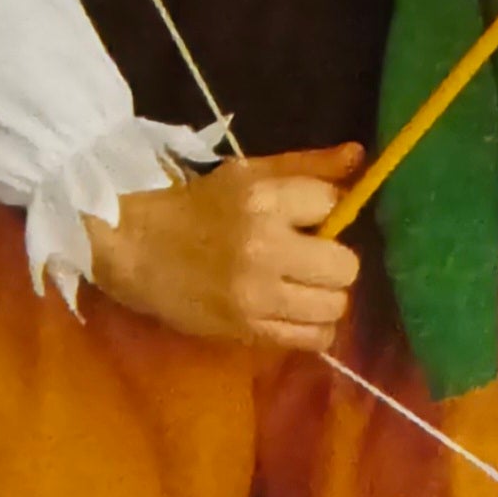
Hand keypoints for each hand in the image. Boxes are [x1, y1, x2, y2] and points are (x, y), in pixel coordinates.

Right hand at [85, 146, 364, 352]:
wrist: (137, 248)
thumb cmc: (196, 206)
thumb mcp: (248, 174)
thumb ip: (307, 167)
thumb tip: (360, 157)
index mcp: (263, 199)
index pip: (333, 205)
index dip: (326, 212)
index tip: (307, 217)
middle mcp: (264, 248)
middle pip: (346, 266)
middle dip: (335, 261)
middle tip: (311, 259)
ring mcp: (256, 295)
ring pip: (334, 306)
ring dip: (326, 297)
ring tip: (304, 288)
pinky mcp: (247, 330)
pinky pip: (311, 339)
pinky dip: (313, 328)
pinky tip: (295, 312)